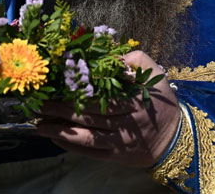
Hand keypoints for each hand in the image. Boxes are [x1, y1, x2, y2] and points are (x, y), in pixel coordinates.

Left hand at [37, 50, 179, 167]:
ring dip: (60, 132)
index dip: (76, 92)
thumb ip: (135, 59)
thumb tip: (112, 57)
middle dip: (60, 110)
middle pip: (89, 116)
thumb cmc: (161, 102)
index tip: (57, 85)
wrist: (175, 137)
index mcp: (134, 100)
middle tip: (39, 105)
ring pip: (86, 138)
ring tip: (39, 125)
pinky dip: (72, 147)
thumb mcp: (156, 74)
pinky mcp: (116, 156)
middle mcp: (126, 122)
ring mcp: (120, 142)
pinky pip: (90, 153)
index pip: (101, 96)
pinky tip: (56, 139)